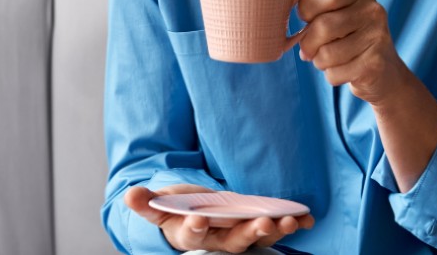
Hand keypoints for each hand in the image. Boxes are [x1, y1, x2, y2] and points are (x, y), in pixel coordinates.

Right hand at [124, 184, 313, 251]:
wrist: (194, 215)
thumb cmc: (177, 210)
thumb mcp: (160, 205)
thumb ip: (147, 203)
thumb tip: (130, 195)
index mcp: (190, 235)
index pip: (192, 236)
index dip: (195, 229)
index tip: (199, 220)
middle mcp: (217, 240)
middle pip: (234, 242)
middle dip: (249, 233)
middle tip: (262, 223)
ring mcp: (239, 235)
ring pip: (258, 238)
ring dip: (275, 230)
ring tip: (290, 221)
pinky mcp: (255, 227)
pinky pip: (275, 228)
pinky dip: (292, 224)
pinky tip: (306, 218)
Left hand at [296, 0, 410, 104]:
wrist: (383, 72)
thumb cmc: (350, 35)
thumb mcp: (335, 9)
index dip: (307, 8)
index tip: (306, 18)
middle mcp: (374, 11)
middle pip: (323, 26)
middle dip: (308, 43)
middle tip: (309, 48)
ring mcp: (378, 37)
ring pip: (326, 54)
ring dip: (319, 61)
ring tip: (327, 58)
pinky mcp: (375, 65)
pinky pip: (335, 73)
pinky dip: (331, 75)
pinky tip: (343, 70)